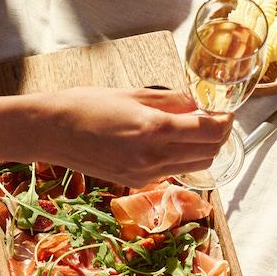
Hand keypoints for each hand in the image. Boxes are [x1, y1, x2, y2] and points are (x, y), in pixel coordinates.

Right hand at [33, 87, 224, 184]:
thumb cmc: (86, 105)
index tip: (225, 112)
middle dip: (218, 136)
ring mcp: (145, 174)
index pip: (209, 132)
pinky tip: (167, 142)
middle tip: (212, 119)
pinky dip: (180, 158)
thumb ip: (172, 101)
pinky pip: (172, 172)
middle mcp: (153, 157)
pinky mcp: (135, 182)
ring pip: (194, 167)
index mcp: (154, 130)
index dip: (225, 121)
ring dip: (201, 149)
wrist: (51, 131)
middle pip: (209, 153)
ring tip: (192, 129)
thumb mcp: (134, 93)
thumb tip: (199, 104)